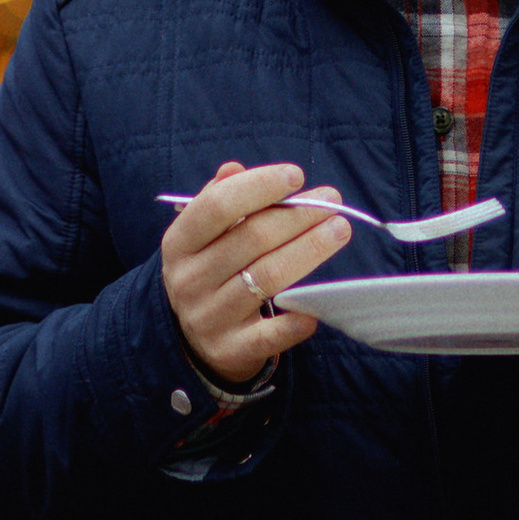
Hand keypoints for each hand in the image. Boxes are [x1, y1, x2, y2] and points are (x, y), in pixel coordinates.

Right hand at [161, 162, 351, 387]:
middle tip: (332, 202)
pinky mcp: (231, 350)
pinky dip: (295, 320)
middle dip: (298, 216)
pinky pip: (270, 335)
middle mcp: (189, 280)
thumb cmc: (209, 271)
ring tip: (339, 230)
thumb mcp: (201, 236)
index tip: (296, 175)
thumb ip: (217, 200)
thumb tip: (234, 169)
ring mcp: (209, 317)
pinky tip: (317, 304)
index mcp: (179, 244)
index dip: (259, 186)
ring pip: (268, 278)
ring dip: (310, 251)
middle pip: (252, 239)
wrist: (191, 340)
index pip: (218, 206)